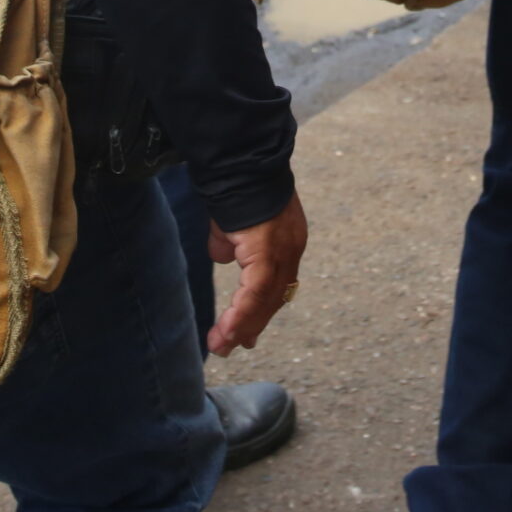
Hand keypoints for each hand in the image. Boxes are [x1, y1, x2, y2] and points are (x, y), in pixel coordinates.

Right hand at [206, 192, 307, 356]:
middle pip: (273, 298)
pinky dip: (241, 315)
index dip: (260, 309)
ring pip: (265, 301)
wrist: (239, 164)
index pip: (276, 284)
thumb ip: (229, 243)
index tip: (248, 332)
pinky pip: (255, 294)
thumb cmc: (234, 186)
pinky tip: (226, 331)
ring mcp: (283, 252)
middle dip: (252, 325)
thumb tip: (224, 257)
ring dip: (242, 327)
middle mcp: (290, 250)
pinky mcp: (268, 253)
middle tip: (232, 347)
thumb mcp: (231, 222)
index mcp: (285, 242)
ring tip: (221, 346)